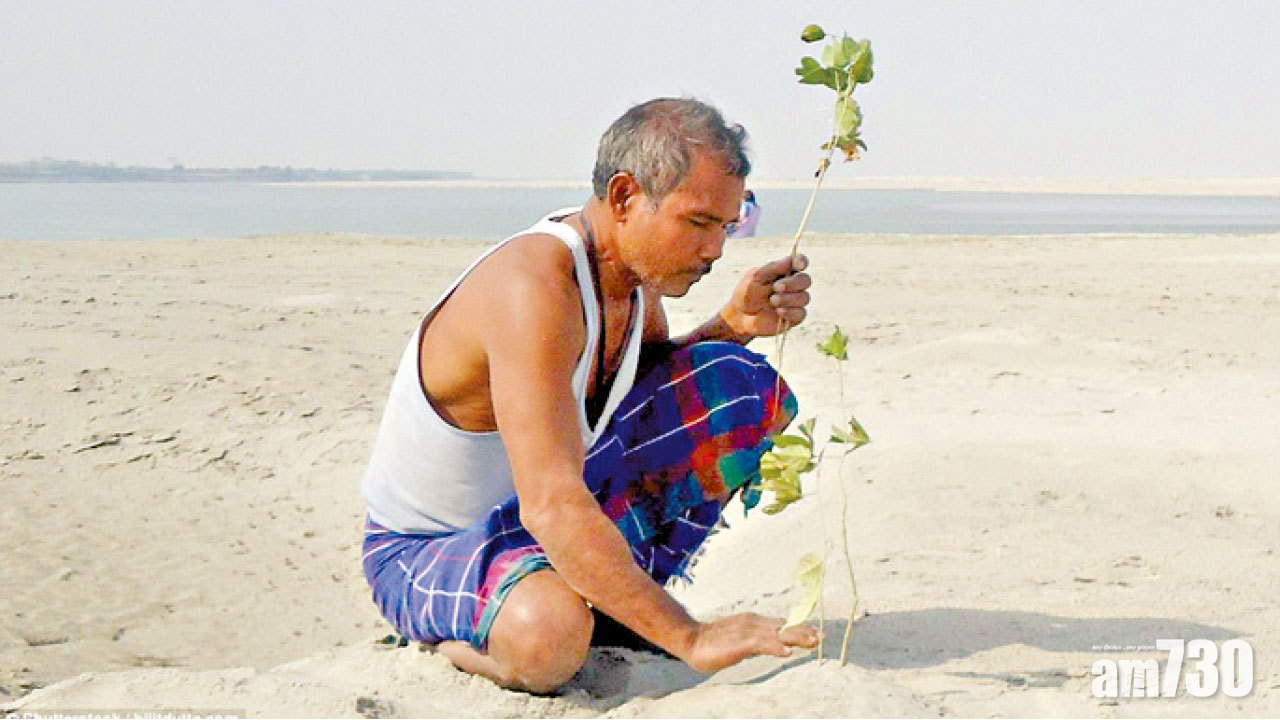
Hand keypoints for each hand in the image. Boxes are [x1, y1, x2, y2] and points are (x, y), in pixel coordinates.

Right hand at [679, 612, 820, 673]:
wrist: (692, 639)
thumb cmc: (713, 643)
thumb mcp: (740, 641)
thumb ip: (755, 642)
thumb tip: (771, 647)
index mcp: (754, 622)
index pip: (782, 624)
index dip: (799, 628)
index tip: (815, 633)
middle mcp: (754, 623)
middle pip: (785, 626)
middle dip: (804, 632)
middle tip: (822, 637)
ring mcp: (748, 630)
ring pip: (779, 633)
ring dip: (797, 638)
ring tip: (813, 642)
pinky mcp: (741, 641)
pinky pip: (763, 644)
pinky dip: (776, 647)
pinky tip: (787, 652)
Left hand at [721, 255, 811, 338]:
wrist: (740, 316)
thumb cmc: (746, 293)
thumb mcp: (755, 277)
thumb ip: (773, 268)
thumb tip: (790, 260)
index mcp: (784, 271)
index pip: (799, 262)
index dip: (802, 262)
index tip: (799, 265)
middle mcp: (793, 285)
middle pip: (805, 280)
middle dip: (792, 283)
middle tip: (776, 287)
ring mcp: (795, 301)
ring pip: (804, 297)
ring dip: (788, 299)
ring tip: (772, 301)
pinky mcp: (794, 317)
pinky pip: (801, 313)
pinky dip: (790, 312)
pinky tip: (779, 312)